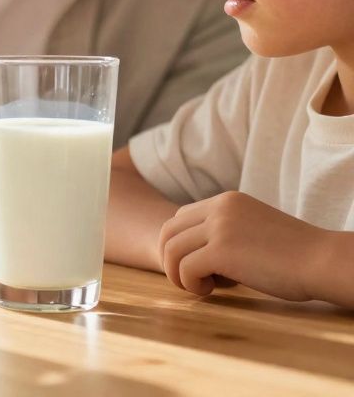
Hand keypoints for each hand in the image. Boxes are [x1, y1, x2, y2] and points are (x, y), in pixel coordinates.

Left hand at [159, 191, 326, 300]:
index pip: (180, 218)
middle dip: (171, 260)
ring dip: (179, 274)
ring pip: (171, 250)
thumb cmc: (295, 254)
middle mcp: (219, 208)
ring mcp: (219, 227)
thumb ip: (225, 231)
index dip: (180, 245)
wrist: (322, 261)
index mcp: (227, 200)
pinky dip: (191, 284)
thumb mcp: (253, 228)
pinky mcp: (221, 250)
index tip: (198, 265)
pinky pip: (185, 268)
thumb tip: (195, 253)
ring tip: (202, 287)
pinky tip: (211, 291)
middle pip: (168, 232)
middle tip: (191, 280)